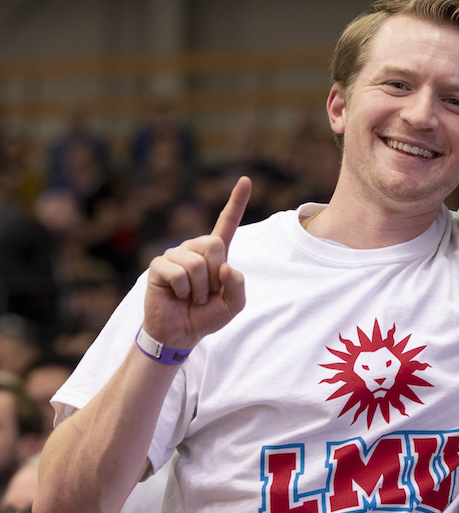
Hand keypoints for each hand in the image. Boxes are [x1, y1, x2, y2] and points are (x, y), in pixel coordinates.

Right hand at [142, 176, 251, 348]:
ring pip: (197, 264)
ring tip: (191, 297)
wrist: (181, 333)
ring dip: (199, 289)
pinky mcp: (158, 265)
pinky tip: (177, 295)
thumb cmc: (206, 315)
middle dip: (215, 275)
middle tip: (206, 292)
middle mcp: (194, 248)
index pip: (227, 223)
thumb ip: (238, 285)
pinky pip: (179, 273)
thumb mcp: (233, 304)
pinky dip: (183, 291)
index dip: (236, 202)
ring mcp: (175, 255)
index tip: (245, 180)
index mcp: (215, 253)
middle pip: (215, 245)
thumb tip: (225, 267)